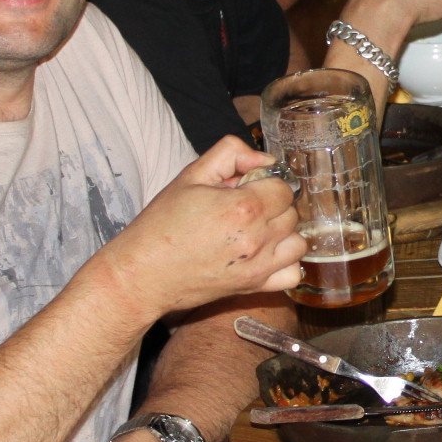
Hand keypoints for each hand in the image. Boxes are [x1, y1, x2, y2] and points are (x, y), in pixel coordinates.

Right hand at [100, 135, 305, 320]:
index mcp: (244, 207)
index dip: (265, 183)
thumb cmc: (162, 225)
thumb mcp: (191, 175)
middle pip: (290, 212)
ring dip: (283, 233)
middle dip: (272, 205)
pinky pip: (292, 274)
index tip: (245, 188)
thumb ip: (231, 154)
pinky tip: (264, 255)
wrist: (143, 273)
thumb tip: (264, 160)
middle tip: (243, 208)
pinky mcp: (255, 287)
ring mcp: (259, 266)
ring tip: (256, 231)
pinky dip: (285, 263)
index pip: (283, 187)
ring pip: (298, 241)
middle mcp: (258, 238)